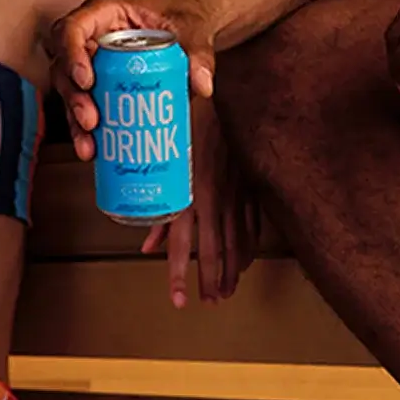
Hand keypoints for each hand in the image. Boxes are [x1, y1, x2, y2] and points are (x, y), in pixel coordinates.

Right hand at [51, 0, 216, 160]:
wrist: (190, 27)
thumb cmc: (185, 17)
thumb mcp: (194, 29)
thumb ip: (199, 53)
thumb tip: (202, 85)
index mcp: (105, 13)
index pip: (72, 28)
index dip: (72, 54)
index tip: (87, 81)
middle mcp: (91, 36)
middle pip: (64, 65)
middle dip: (74, 97)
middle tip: (91, 121)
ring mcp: (91, 61)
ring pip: (69, 90)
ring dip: (75, 119)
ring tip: (89, 146)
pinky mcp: (99, 85)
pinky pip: (85, 106)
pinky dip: (87, 130)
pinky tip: (94, 151)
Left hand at [141, 98, 259, 307]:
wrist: (226, 97)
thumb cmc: (187, 123)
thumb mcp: (164, 160)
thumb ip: (157, 205)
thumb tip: (147, 245)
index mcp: (187, 193)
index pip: (181, 245)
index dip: (179, 275)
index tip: (180, 300)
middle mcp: (212, 199)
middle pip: (212, 250)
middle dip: (211, 280)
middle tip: (209, 302)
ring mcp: (234, 194)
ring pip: (235, 242)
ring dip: (231, 270)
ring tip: (227, 291)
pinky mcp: (250, 186)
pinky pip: (251, 224)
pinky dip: (248, 246)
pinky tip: (244, 261)